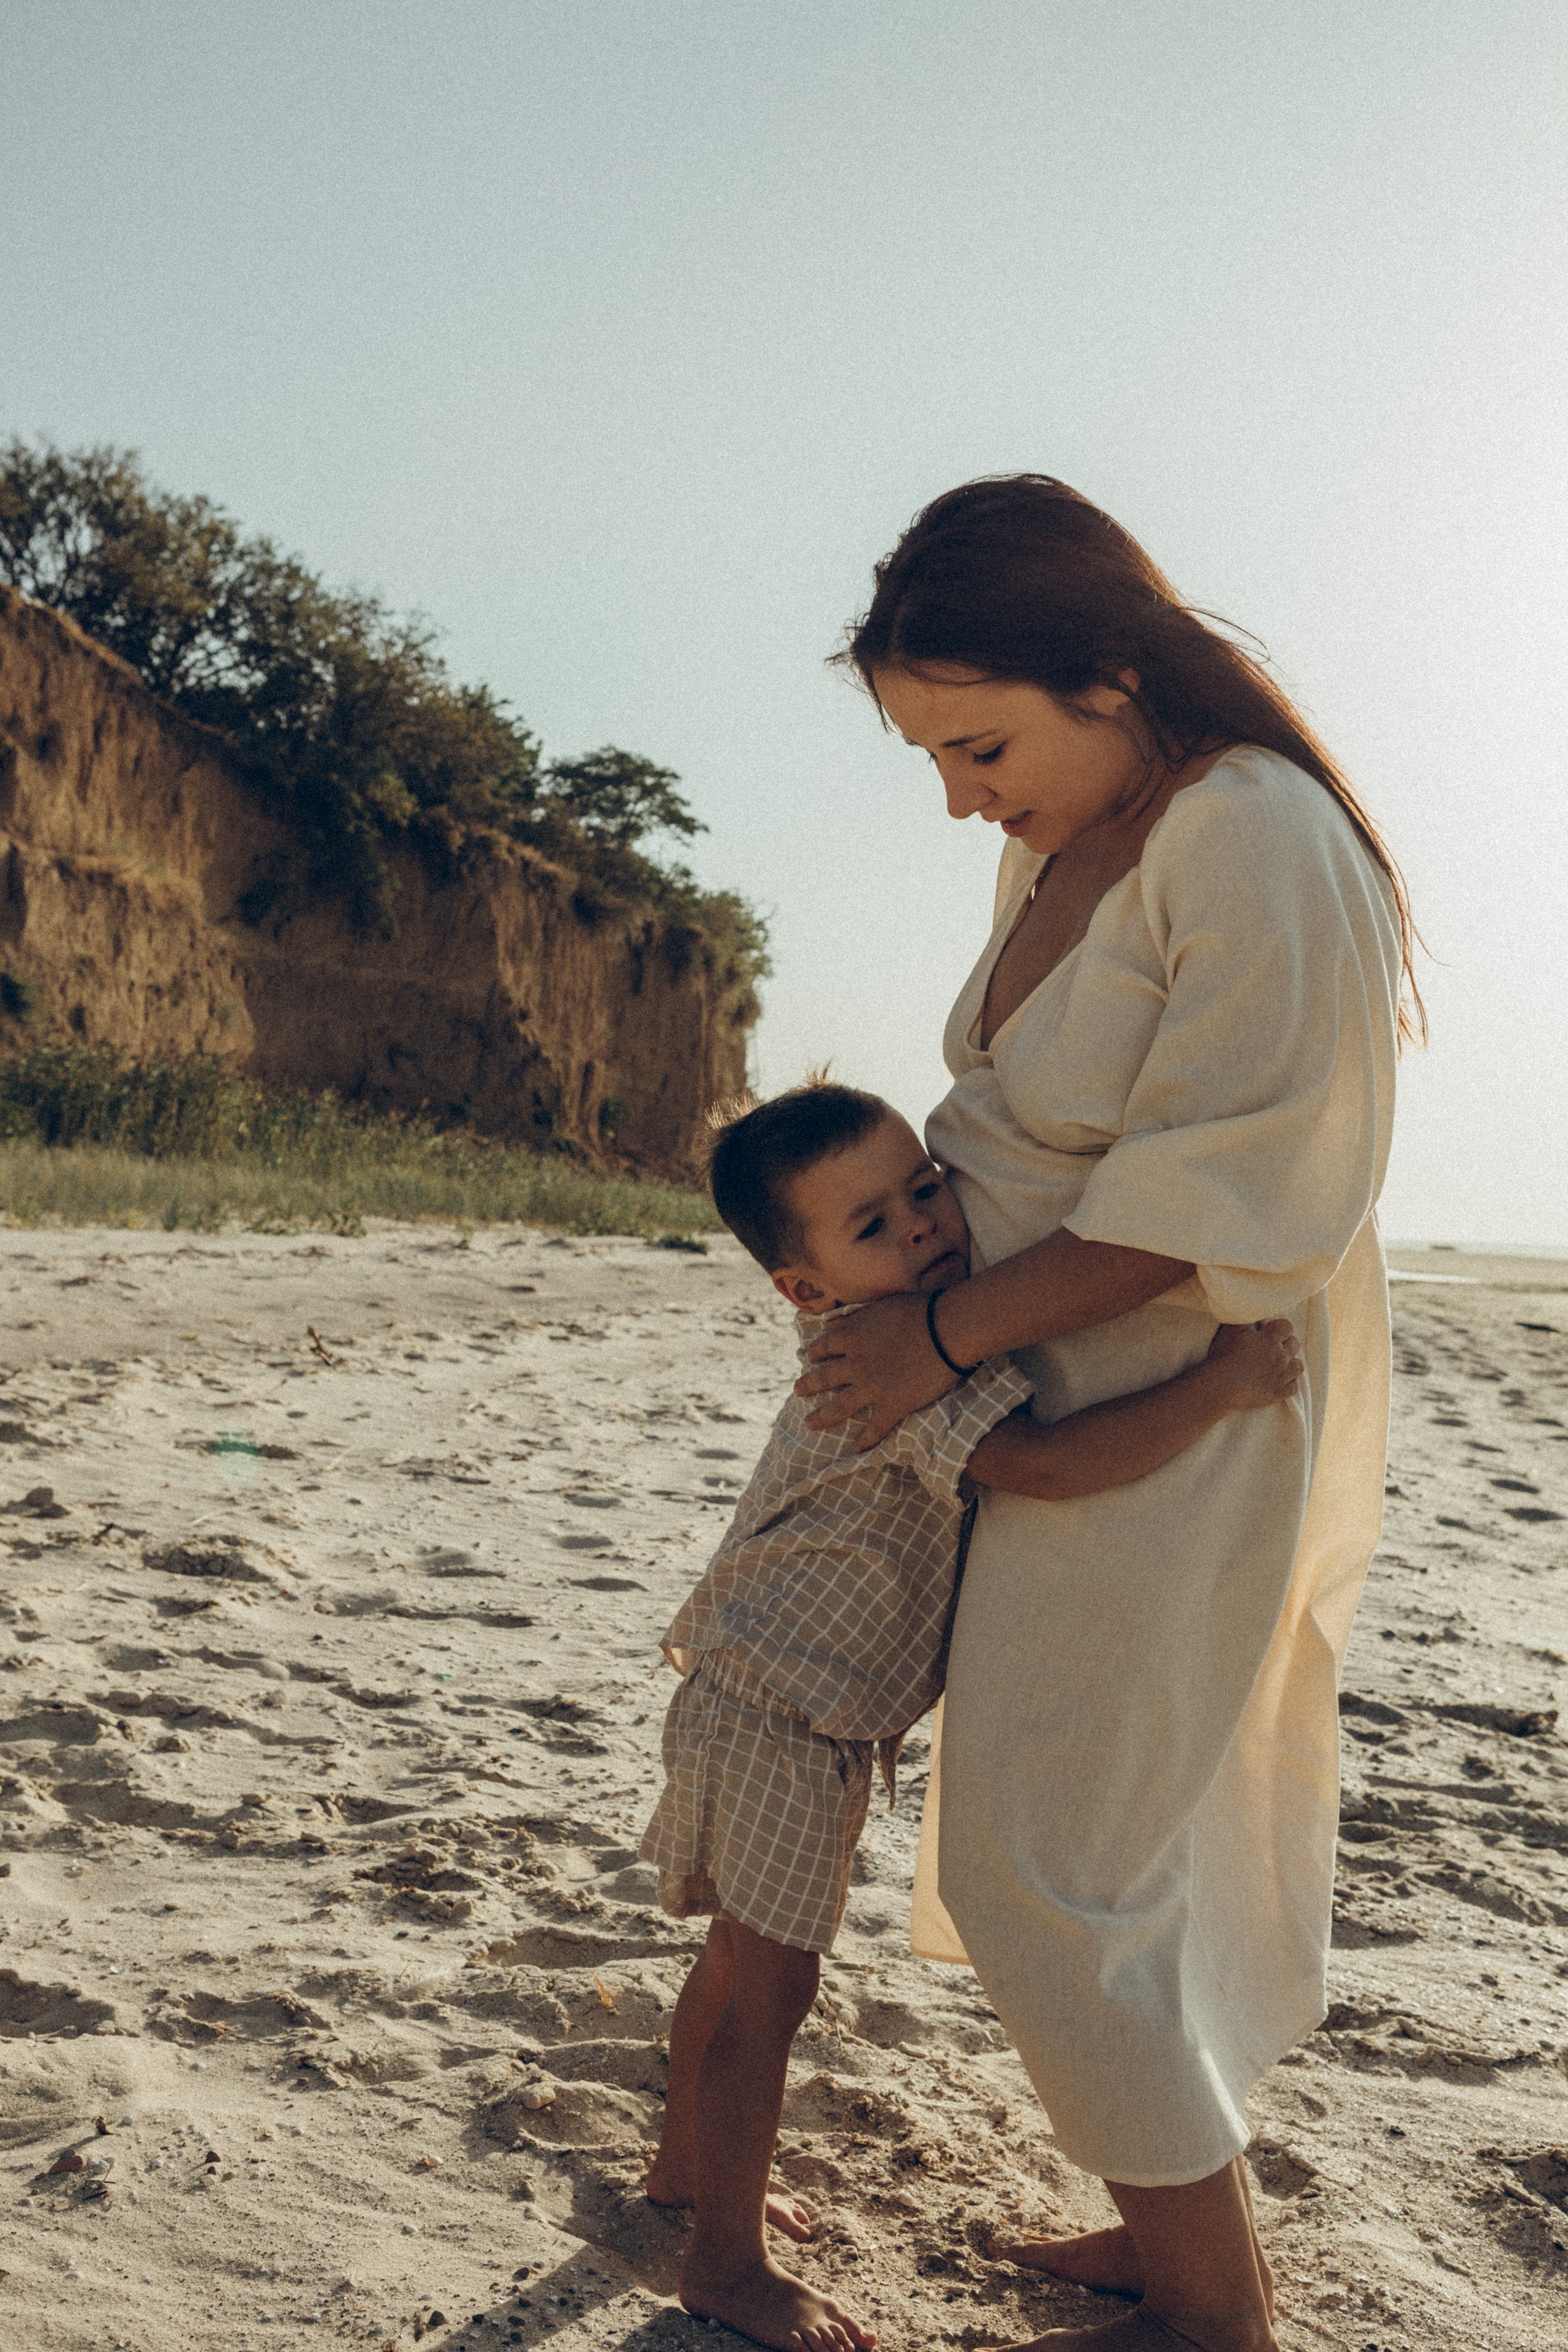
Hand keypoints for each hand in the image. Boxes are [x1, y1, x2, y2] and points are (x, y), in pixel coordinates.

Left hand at [793, 1291, 957, 1448]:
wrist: (945, 1331)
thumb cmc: (917, 1312)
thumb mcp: (878, 1307)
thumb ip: (853, 1318)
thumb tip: (831, 1324)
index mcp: (851, 1338)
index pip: (823, 1346)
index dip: (814, 1352)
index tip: (808, 1357)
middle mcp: (855, 1365)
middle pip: (823, 1378)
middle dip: (808, 1385)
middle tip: (796, 1391)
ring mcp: (872, 1388)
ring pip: (839, 1407)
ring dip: (822, 1417)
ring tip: (809, 1424)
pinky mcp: (892, 1405)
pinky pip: (875, 1428)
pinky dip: (865, 1439)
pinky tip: (856, 1448)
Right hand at [1205, 1318, 1302, 1408]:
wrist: (1221, 1386)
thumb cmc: (1224, 1356)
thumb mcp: (1231, 1330)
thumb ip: (1246, 1317)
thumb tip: (1255, 1309)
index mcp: (1270, 1339)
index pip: (1287, 1327)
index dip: (1280, 1327)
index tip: (1270, 1330)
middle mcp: (1280, 1356)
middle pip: (1295, 1345)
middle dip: (1287, 1343)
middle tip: (1273, 1347)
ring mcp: (1281, 1376)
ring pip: (1298, 1366)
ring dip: (1291, 1363)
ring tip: (1279, 1365)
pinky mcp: (1279, 1393)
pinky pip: (1294, 1387)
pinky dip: (1289, 1384)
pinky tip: (1279, 1382)